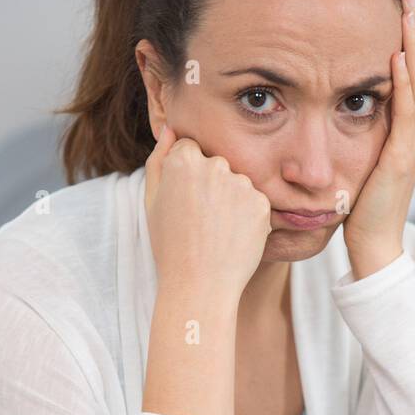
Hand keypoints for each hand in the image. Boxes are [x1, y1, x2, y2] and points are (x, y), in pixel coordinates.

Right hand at [144, 124, 271, 304]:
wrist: (200, 286)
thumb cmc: (171, 246)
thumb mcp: (152, 200)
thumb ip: (160, 158)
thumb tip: (172, 128)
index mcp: (184, 160)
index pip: (192, 148)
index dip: (188, 175)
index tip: (186, 200)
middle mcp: (215, 165)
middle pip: (217, 162)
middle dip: (212, 185)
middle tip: (201, 220)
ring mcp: (242, 184)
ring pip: (238, 182)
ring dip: (232, 200)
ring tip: (217, 231)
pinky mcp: (262, 204)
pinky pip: (255, 202)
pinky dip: (248, 217)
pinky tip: (233, 237)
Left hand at [342, 0, 414, 278]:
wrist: (374, 246)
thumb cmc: (359, 209)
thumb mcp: (357, 161)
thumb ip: (354, 134)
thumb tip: (334, 108)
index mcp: (404, 130)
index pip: (410, 75)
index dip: (407, 40)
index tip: (398, 9)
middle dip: (414, 30)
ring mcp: (412, 142)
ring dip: (413, 44)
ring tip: (407, 12)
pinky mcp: (402, 155)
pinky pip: (406, 110)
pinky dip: (405, 81)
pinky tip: (398, 55)